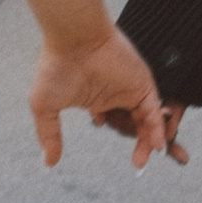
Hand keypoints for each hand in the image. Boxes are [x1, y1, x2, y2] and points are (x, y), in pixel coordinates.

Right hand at [29, 27, 186, 172]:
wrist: (73, 38)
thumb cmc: (55, 66)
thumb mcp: (45, 107)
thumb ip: (49, 135)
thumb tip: (49, 162)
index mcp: (94, 98)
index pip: (112, 121)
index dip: (114, 134)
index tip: (113, 150)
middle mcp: (115, 93)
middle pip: (133, 123)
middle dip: (138, 144)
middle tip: (138, 164)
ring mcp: (130, 89)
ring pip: (146, 119)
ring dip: (148, 141)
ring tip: (143, 160)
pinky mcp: (142, 84)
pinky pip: (154, 110)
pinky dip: (157, 128)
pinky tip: (155, 145)